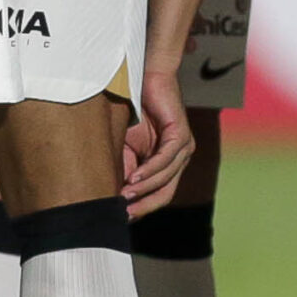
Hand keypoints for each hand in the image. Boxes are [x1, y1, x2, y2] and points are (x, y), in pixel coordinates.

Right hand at [122, 61, 196, 215]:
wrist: (148, 78)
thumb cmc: (135, 112)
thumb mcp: (126, 146)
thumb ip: (125, 169)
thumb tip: (112, 197)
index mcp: (168, 164)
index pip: (158, 195)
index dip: (141, 208)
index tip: (120, 217)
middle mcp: (180, 159)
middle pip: (165, 193)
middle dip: (143, 206)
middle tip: (122, 215)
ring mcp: (184, 148)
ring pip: (165, 178)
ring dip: (143, 190)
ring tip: (123, 196)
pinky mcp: (181, 134)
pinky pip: (165, 159)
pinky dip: (150, 170)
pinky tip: (134, 177)